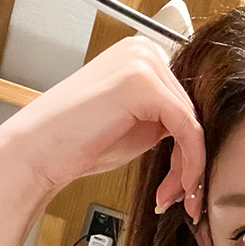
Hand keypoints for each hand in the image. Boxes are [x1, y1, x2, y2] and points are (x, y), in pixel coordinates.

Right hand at [0, 35, 205, 221]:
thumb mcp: (139, 125)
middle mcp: (145, 51)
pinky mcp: (143, 84)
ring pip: (192, 123)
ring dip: (188, 168)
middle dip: (189, 162)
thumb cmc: (80, 140)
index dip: (190, 148)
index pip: (185, 103)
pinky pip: (187, 128)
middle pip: (192, 113)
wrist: (40, 151)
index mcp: (142, 56)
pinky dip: (189, 161)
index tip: (187, 182)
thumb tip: (204, 136)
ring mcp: (143, 62)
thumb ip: (168, 120)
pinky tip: (178, 184)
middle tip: (180, 195)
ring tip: (172, 195)